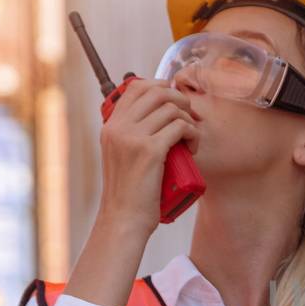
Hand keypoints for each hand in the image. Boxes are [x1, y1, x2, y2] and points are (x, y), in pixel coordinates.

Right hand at [95, 78, 200, 231]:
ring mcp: (132, 138)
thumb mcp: (121, 157)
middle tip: (189, 117)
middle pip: (156, 92)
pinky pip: (180, 127)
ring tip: (191, 138)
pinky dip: (193, 133)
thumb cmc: (129, 192)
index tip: (174, 102)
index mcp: (111, 126)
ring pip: (171, 109)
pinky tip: (193, 147)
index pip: (136, 87)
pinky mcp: (150, 151)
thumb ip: (131, 135)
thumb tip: (157, 116)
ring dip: (188, 119)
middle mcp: (118, 127)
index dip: (160, 87)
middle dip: (179, 99)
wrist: (124, 219)